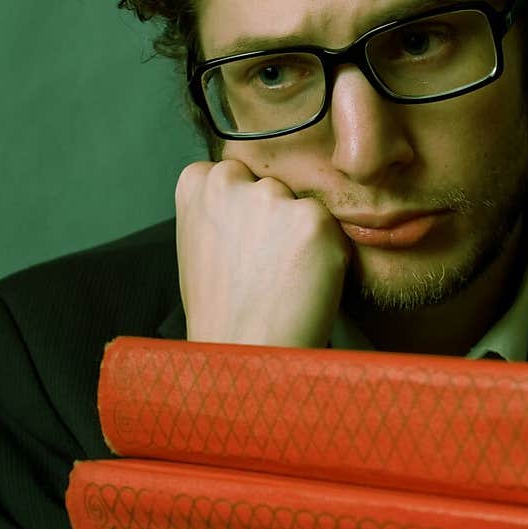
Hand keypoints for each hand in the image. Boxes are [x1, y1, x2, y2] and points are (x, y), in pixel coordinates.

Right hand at [175, 160, 350, 346]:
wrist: (244, 354)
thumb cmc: (221, 311)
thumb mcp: (200, 246)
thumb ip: (220, 210)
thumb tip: (253, 196)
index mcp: (196, 183)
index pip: (235, 174)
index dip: (244, 212)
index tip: (241, 244)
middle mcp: (230, 180)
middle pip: (271, 185)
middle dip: (275, 218)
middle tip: (265, 267)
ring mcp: (272, 198)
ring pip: (302, 205)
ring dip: (302, 234)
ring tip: (282, 279)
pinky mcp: (313, 220)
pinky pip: (331, 229)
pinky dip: (328, 254)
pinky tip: (303, 284)